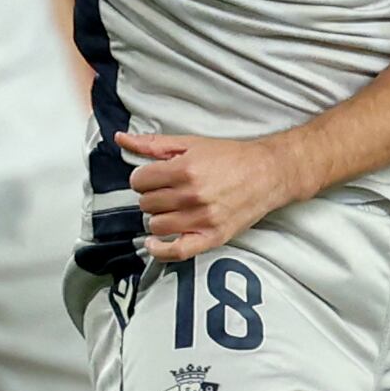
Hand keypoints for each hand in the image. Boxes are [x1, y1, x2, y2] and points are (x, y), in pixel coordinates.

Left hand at [118, 131, 303, 264]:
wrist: (268, 173)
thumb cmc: (231, 157)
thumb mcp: (191, 143)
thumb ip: (153, 144)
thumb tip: (121, 138)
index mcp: (184, 169)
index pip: (140, 181)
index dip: (143, 178)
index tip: (152, 178)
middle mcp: (192, 195)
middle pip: (146, 203)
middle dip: (152, 196)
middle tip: (166, 192)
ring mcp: (202, 218)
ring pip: (156, 225)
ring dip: (158, 217)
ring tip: (171, 209)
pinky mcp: (213, 236)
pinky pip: (176, 251)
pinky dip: (160, 250)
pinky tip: (153, 243)